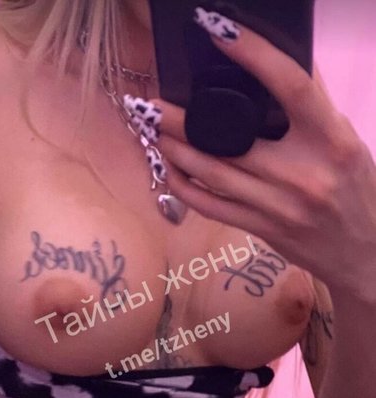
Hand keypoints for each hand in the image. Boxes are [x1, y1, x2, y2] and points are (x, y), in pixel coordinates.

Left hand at [124, 13, 375, 302]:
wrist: (362, 251)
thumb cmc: (356, 191)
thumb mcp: (346, 143)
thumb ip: (315, 108)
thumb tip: (278, 65)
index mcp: (333, 142)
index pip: (291, 87)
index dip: (254, 55)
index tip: (219, 32)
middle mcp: (304, 174)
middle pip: (233, 138)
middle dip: (185, 120)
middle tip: (156, 103)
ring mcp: (279, 206)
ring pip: (214, 173)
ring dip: (177, 150)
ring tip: (155, 132)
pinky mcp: (262, 228)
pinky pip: (212, 207)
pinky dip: (185, 187)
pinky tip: (170, 170)